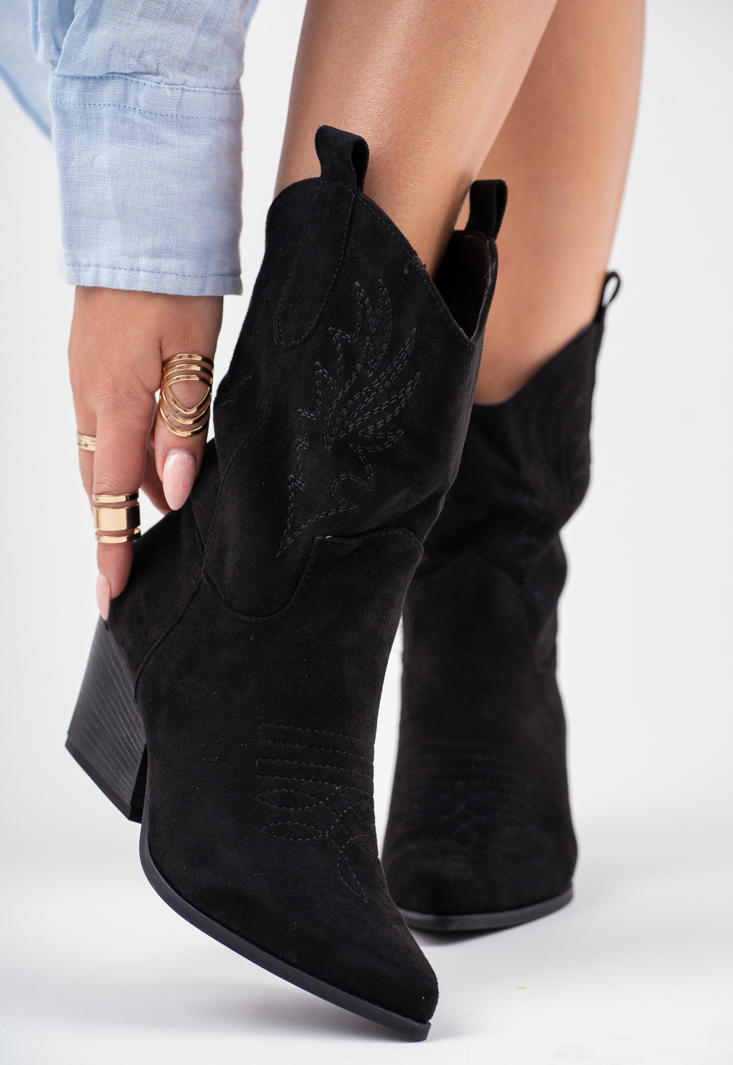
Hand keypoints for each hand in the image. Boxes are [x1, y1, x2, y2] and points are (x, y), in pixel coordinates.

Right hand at [70, 288, 222, 617]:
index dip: (113, 548)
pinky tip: (153, 463)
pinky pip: (102, 427)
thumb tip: (174, 490)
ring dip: (125, 492)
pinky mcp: (91, 365)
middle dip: (115, 531)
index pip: (113, 495)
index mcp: (115, 400)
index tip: (109, 597)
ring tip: (160, 520)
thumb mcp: (192, 355)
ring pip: (101, 456)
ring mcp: (85, 380)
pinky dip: (124, 456)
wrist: (138, 219)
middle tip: (135, 571)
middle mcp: (91, 397)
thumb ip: (182, 425)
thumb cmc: (173, 283)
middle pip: (101, 483)